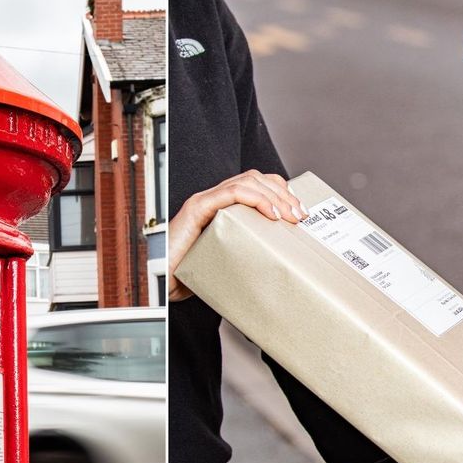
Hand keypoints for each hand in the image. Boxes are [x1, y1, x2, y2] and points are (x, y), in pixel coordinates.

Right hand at [168, 169, 305, 300]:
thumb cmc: (190, 275)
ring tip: (290, 215)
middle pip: (256, 179)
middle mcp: (213, 198)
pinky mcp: (197, 208)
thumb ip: (247, 253)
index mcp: (222, 207)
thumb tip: (277, 262)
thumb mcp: (228, 260)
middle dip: (284, 194)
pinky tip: (271, 213)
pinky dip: (256, 199)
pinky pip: (231, 193)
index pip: (257, 184)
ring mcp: (205, 201)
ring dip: (275, 195)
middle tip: (301, 216)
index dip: (281, 192)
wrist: (162, 283)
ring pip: (247, 181)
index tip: (299, 213)